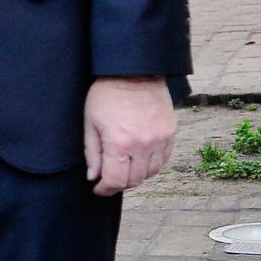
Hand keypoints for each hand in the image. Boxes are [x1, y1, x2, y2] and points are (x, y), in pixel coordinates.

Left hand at [83, 77, 174, 195]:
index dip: (105, 189)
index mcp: (120, 144)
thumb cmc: (106, 94)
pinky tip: (140, 158)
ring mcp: (160, 140)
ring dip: (136, 175)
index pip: (116, 181)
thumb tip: (93, 177)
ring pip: (150, 173)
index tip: (98, 188)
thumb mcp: (90, 123)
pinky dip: (152, 164)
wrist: (134, 71)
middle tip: (108, 178)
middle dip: (119, 183)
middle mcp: (143, 145)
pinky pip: (163, 159)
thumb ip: (92, 153)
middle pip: (134, 180)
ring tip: (124, 167)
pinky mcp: (170, 133)